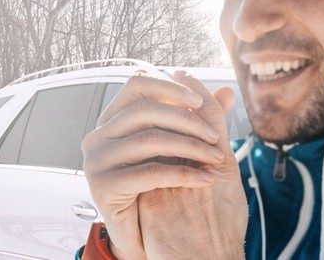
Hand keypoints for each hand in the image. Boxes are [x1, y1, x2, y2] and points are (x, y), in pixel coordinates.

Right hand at [81, 72, 228, 259]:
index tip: (200, 102)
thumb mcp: (179, 148)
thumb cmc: (159, 190)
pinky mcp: (103, 187)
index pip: (136, 86)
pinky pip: (149, 173)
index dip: (169, 88)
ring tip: (216, 160)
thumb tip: (227, 92)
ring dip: (191, 147)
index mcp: (112, 120)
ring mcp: (96, 161)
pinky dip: (183, 174)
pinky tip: (205, 180)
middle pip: (145, 110)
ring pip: (149, 140)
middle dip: (187, 120)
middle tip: (215, 137)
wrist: (144, 238)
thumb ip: (199, 119)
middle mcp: (98, 136)